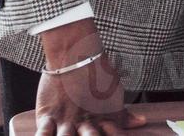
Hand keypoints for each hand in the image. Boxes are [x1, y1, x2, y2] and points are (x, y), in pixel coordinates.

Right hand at [36, 20, 144, 135]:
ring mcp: (66, 122)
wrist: (76, 54)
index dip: (111, 135)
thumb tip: (140, 122)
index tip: (108, 134)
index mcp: (103, 121)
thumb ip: (123, 115)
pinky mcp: (48, 117)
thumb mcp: (114, 95)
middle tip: (89, 134)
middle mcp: (85, 124)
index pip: (111, 133)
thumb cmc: (97, 73)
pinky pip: (42, 134)